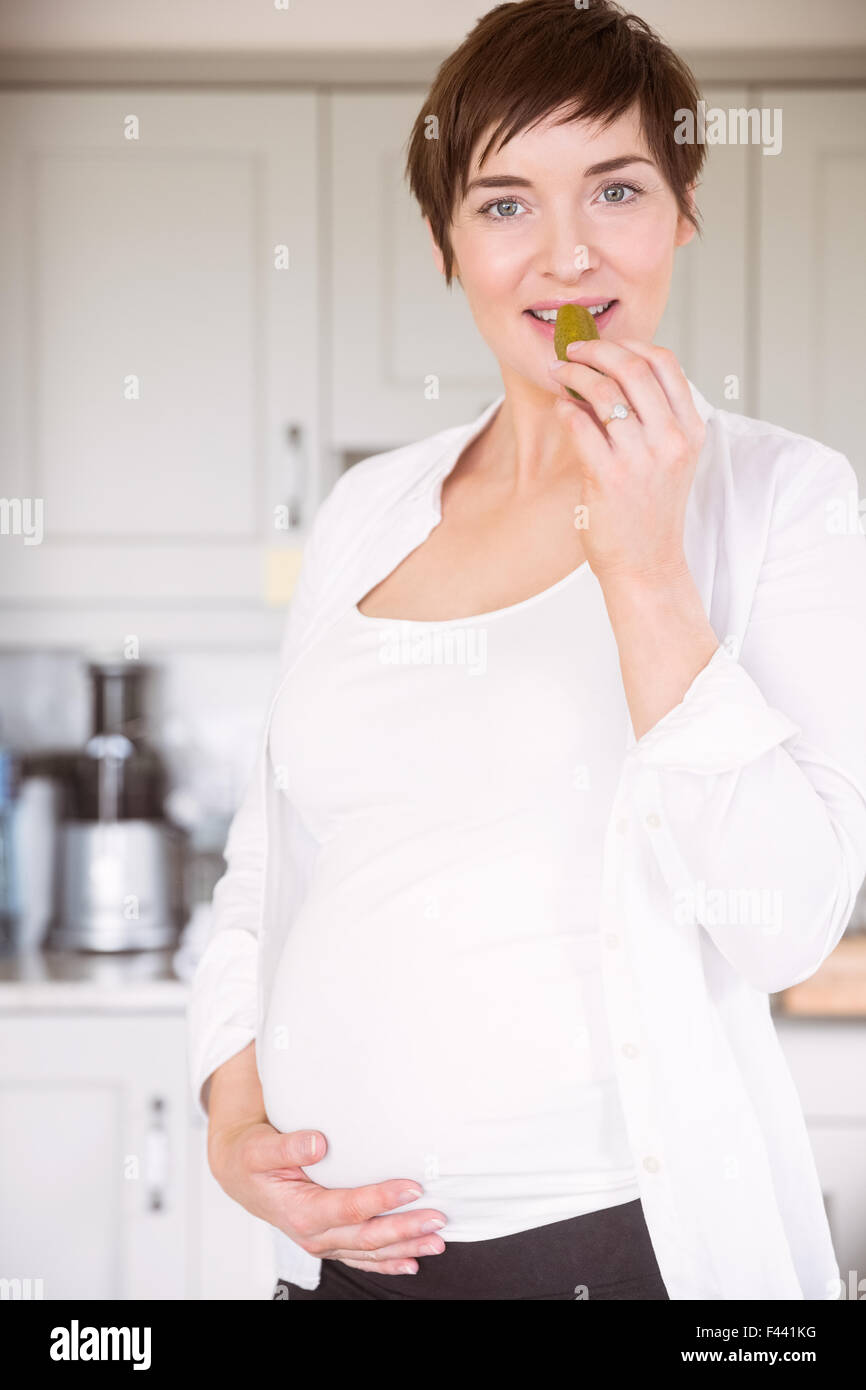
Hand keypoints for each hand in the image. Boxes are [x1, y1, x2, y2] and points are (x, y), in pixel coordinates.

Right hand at [208, 1121, 446, 1275]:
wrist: (240, 1176)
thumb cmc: (252, 1158)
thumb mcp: (261, 1148)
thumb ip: (288, 1146)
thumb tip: (318, 1143)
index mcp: (300, 1211)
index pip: (350, 1208)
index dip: (383, 1198)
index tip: (413, 1187)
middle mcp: (314, 1233)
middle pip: (367, 1236)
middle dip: (405, 1229)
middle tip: (438, 1218)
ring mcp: (324, 1241)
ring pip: (370, 1250)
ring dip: (405, 1247)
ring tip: (437, 1240)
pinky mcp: (330, 1240)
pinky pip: (362, 1257)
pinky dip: (388, 1262)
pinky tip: (412, 1261)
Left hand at [548, 338, 704, 587]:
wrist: (647, 565)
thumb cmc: (652, 512)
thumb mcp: (670, 460)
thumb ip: (655, 418)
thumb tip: (612, 372)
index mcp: (691, 430)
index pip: (665, 363)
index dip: (630, 344)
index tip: (605, 346)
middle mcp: (671, 439)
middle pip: (632, 367)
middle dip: (595, 349)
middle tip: (571, 350)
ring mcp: (640, 457)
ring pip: (602, 390)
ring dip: (573, 374)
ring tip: (558, 373)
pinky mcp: (608, 476)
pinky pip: (579, 424)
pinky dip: (565, 408)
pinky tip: (561, 409)